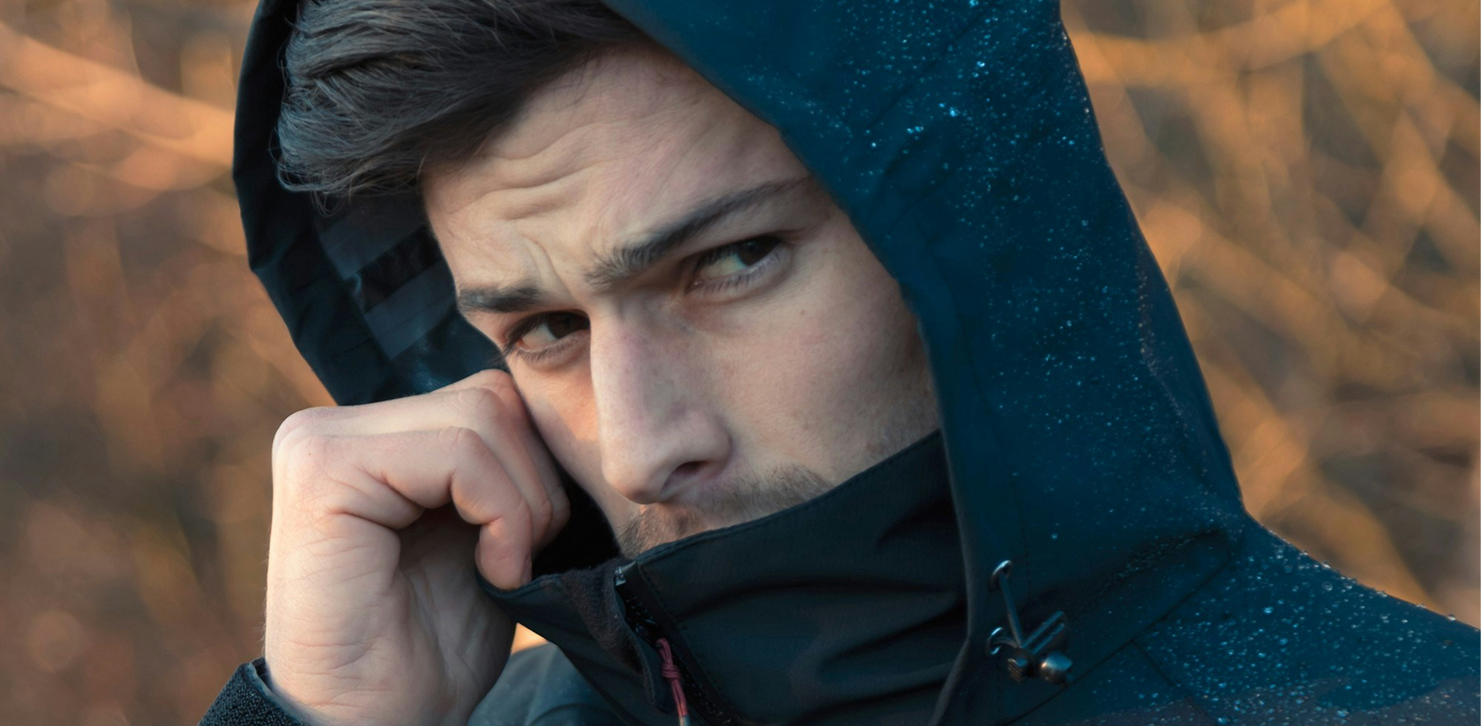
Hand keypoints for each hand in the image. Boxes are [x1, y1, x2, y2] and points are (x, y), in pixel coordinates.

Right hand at [260, 370, 568, 725]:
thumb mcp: (486, 536)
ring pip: (485, 419)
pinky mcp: (324, 470)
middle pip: (495, 398)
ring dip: (523, 506)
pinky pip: (460, 452)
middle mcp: (334, 427)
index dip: (542, 469)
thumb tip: (569, 411)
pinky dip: (503, 515)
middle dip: (537, 485)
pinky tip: (491, 572)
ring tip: (501, 569)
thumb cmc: (433, 650)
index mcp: (372, 436)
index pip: (496, 397)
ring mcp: (321, 442)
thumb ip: (505, 466)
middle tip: (518, 561)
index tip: (533, 546)